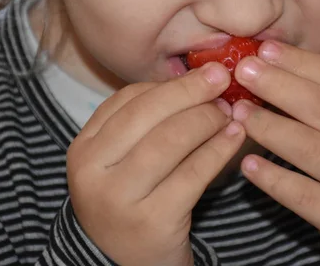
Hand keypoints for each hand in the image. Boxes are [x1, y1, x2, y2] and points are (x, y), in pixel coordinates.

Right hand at [67, 63, 245, 265]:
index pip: (128, 99)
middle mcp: (93, 170)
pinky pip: (193, 174)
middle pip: (148, 115)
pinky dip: (218, 150)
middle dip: (191, 92)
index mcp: (84, 147)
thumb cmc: (132, 198)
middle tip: (222, 81)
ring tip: (230, 112)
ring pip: (171, 141)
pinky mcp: (152, 220)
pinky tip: (234, 138)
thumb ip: (149, 122)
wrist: (124, 261)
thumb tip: (200, 80)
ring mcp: (119, 197)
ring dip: (207, 120)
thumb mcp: (123, 159)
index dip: (172, 83)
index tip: (206, 72)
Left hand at [232, 41, 319, 265]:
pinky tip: (247, 164)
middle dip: (278, 86)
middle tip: (243, 72)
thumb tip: (277, 69)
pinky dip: (272, 178)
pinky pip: (305, 196)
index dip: (299, 62)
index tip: (264, 49)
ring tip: (239, 113)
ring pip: (312, 150)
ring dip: (269, 128)